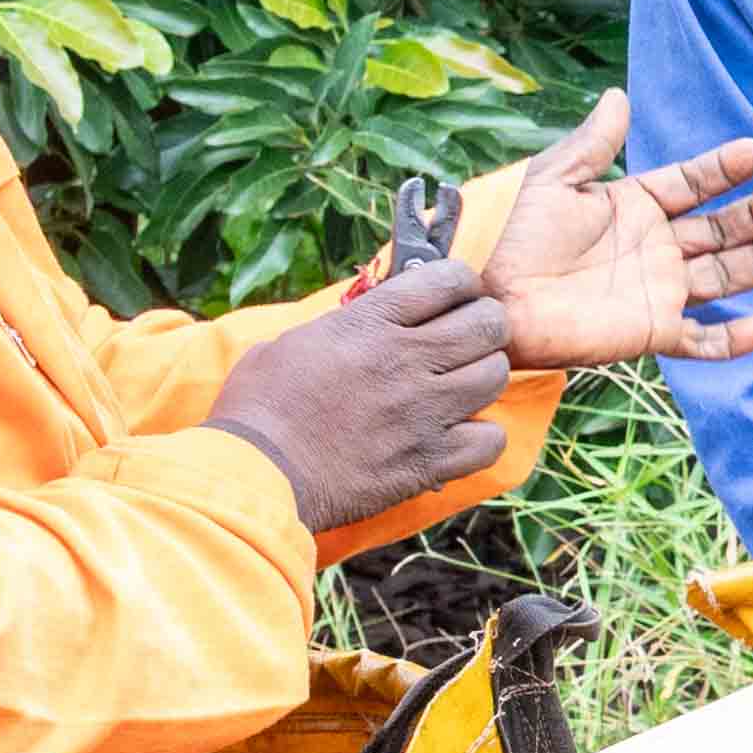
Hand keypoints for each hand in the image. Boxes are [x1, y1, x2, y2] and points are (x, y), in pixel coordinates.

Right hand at [203, 261, 516, 532]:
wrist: (257, 472)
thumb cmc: (259, 406)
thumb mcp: (293, 342)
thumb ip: (341, 327)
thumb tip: (365, 320)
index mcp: (370, 323)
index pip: (448, 279)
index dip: (463, 282)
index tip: (460, 294)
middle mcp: (405, 359)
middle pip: (488, 324)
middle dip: (487, 325)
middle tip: (472, 338)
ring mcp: (423, 410)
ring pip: (495, 375)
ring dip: (485, 376)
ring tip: (465, 385)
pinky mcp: (429, 459)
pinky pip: (490, 439)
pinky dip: (482, 437)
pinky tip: (460, 436)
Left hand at [471, 91, 752, 368]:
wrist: (497, 299)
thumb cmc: (519, 237)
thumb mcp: (554, 180)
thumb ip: (592, 143)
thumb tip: (618, 95)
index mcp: (638, 207)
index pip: (694, 184)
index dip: (724, 169)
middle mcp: (658, 248)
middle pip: (721, 229)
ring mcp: (661, 291)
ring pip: (725, 276)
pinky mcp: (654, 332)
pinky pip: (703, 341)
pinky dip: (734, 340)